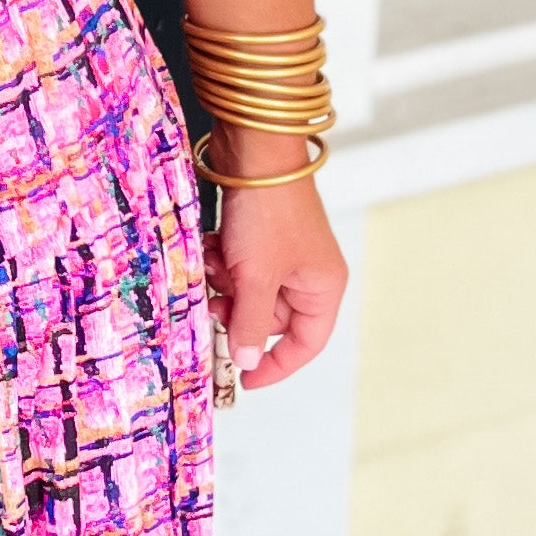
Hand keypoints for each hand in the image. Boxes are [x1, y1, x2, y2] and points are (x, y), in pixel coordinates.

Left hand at [209, 174, 346, 395]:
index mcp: (322, 287)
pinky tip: (212, 247)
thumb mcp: (256, 278)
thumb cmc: (267, 213)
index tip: (244, 380)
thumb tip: (247, 361)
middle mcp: (307, 274)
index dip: (276, 366)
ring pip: (248, 293)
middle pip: (270, 318)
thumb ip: (251, 324)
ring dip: (225, 286)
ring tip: (214, 266)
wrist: (253, 154)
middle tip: (212, 307)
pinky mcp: (259, 239)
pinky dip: (221, 263)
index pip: (305, 343)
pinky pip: (237, 268)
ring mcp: (283, 255)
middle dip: (238, 313)